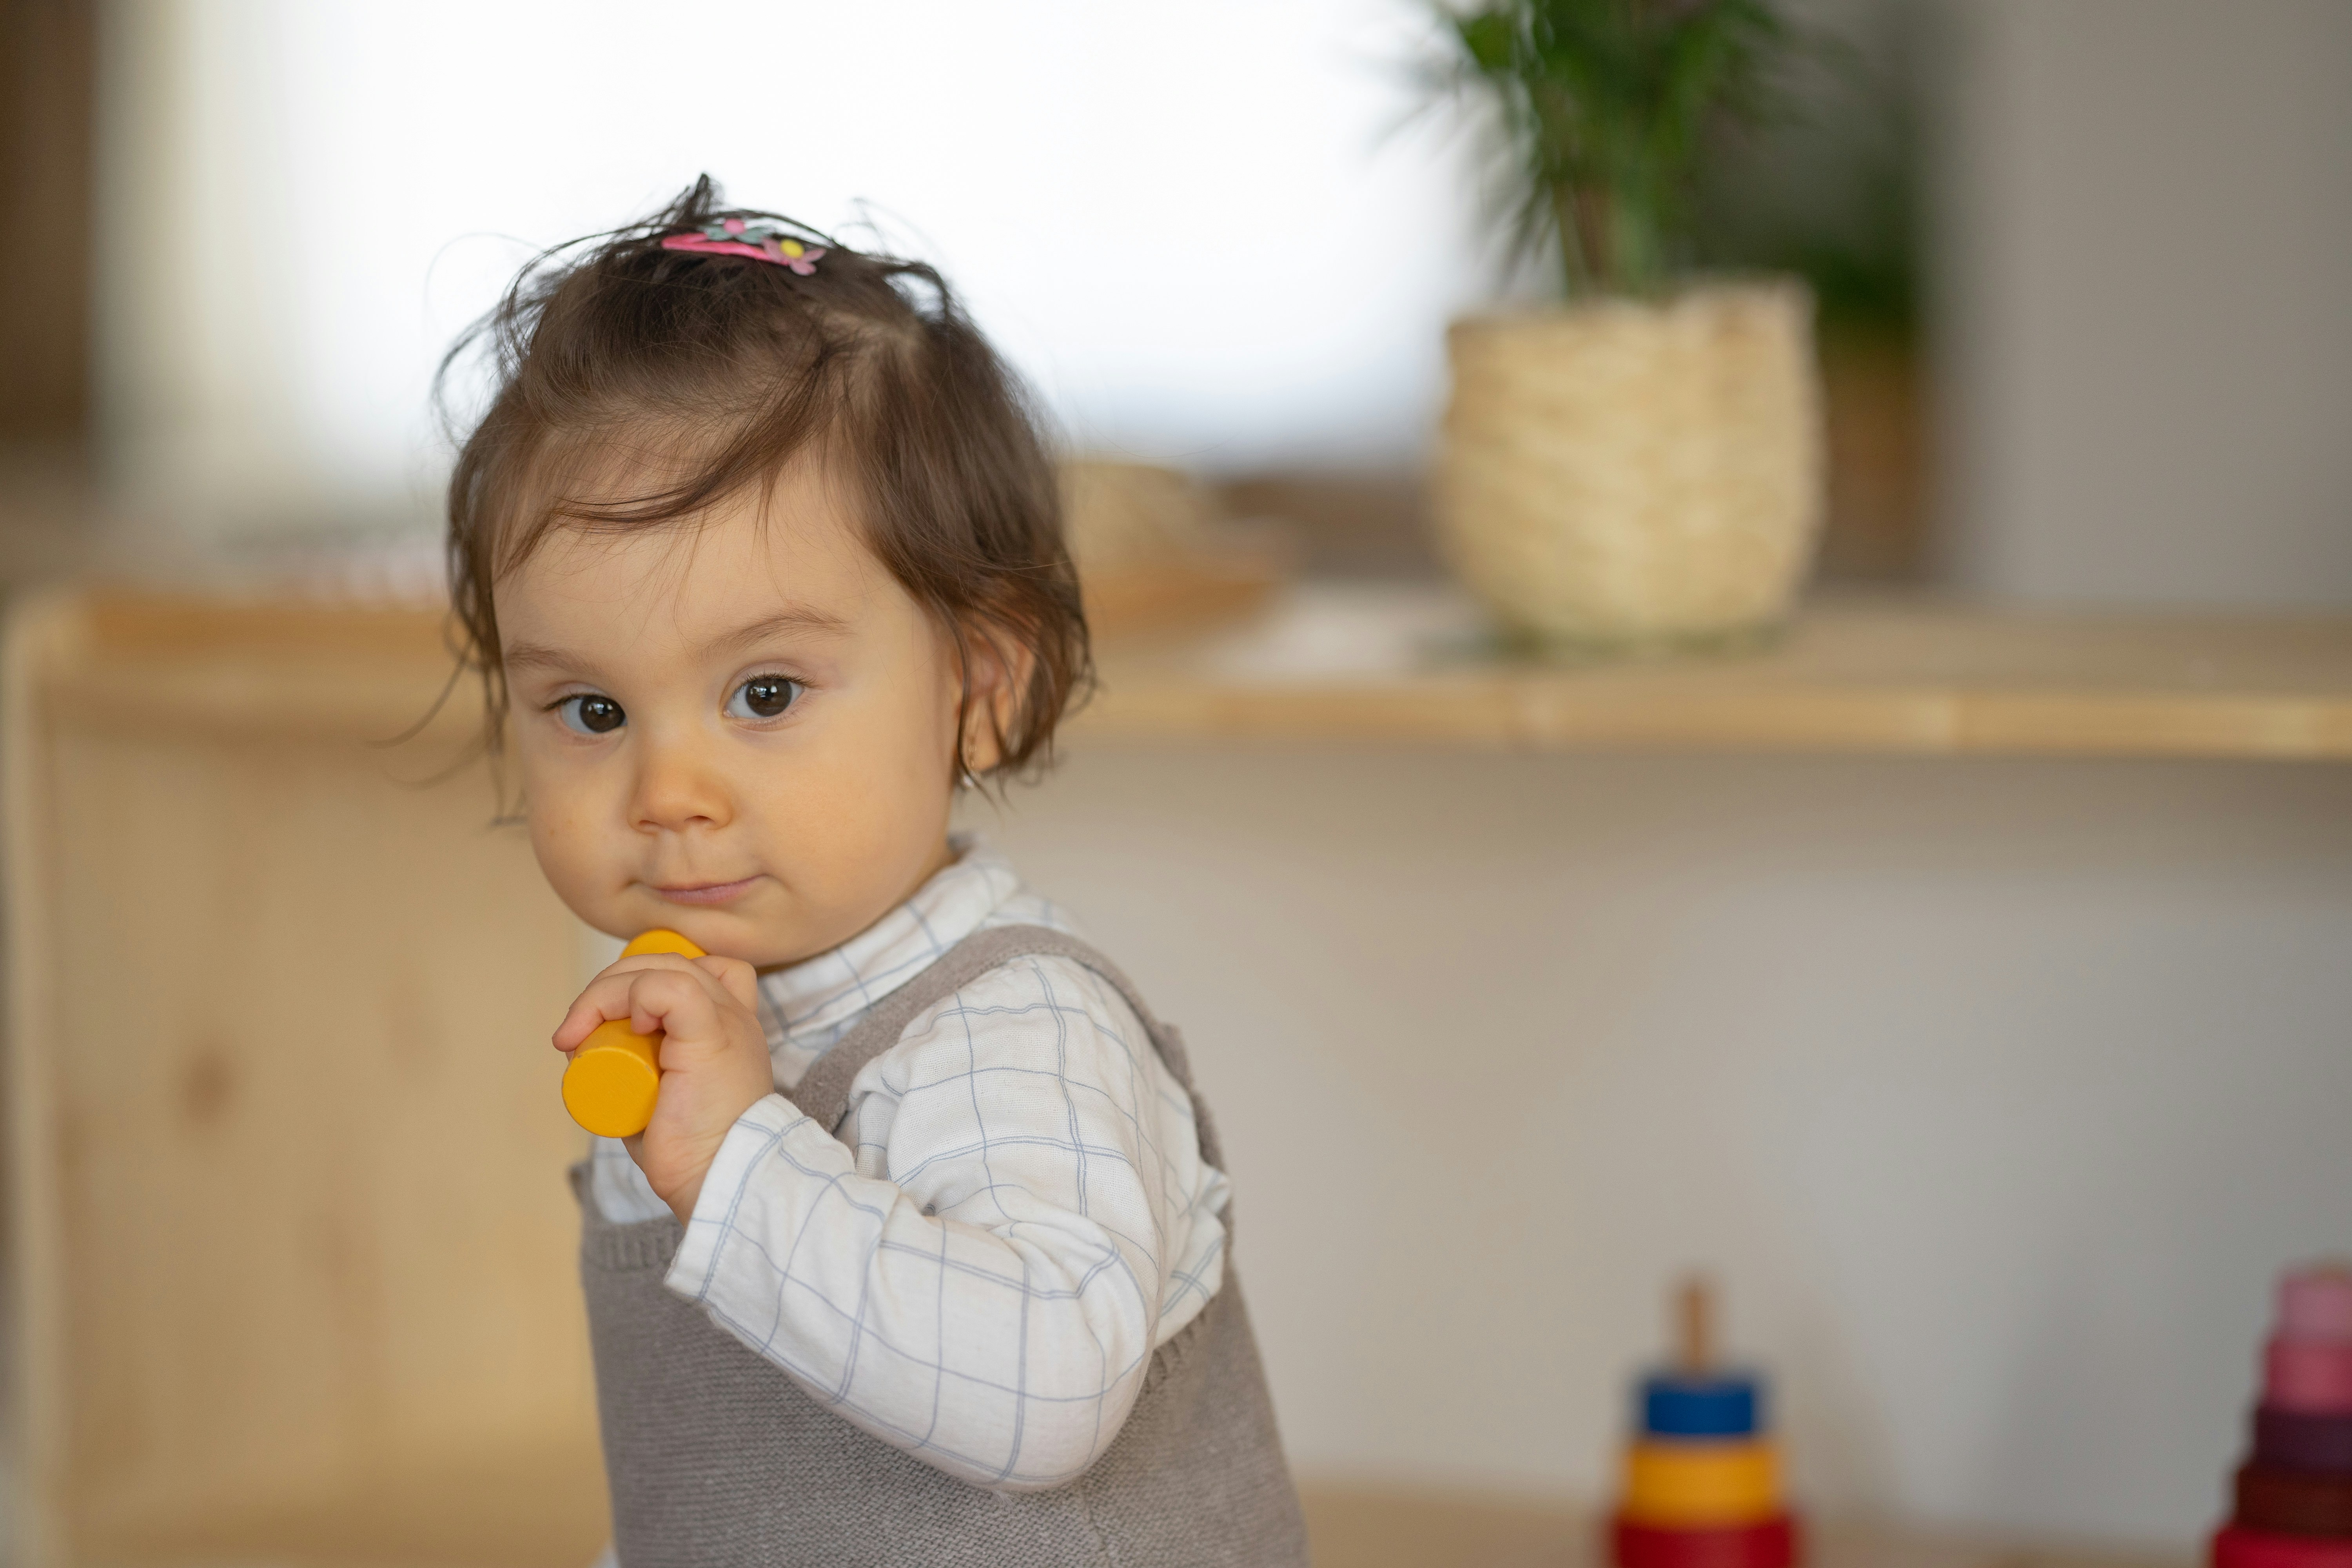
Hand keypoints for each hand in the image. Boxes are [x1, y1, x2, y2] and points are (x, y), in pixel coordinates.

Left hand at [554, 951, 774, 1223]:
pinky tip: (628, 1030)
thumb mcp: (659, 1098)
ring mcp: (726, 1020)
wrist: (719, 1179)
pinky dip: (636, 996)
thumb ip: (640, 1072)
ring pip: (660, 967)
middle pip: (664, 962)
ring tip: (577, 1036)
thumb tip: (587, 1054)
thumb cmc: (691, 1152)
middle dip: (607, 987)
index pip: (692, 969)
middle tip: (573, 1032)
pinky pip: (670, 987)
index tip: (611, 1022)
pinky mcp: (711, 1034)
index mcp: (725, 1026)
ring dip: (604, 993)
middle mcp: (731, 1014)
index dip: (644, 979)